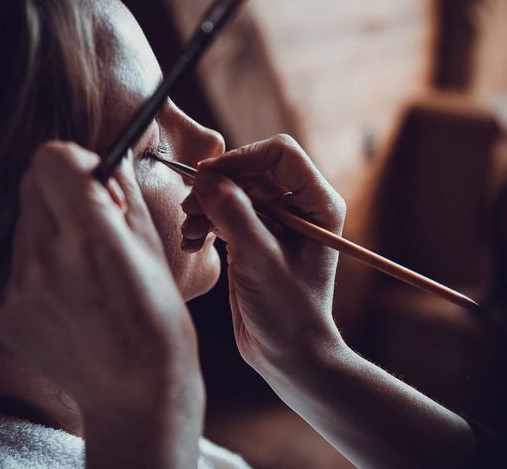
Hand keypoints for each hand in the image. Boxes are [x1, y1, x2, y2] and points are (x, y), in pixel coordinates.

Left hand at [0, 142, 201, 411]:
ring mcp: (18, 291)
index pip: (51, 158)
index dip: (76, 162)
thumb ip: (123, 193)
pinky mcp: (4, 313)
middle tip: (92, 222)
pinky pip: (14, 263)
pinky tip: (67, 292)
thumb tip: (106, 159)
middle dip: (62, 190)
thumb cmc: (158, 320)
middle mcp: (45, 260)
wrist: (136, 392)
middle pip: (31, 185)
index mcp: (91, 238)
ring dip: (49, 229)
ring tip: (82, 266)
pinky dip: (38, 264)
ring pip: (23, 224)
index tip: (93, 181)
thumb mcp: (153, 248)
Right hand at [183, 135, 345, 374]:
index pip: (279, 153)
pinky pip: (225, 214)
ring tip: (189, 232)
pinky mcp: (254, 238)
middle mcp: (298, 207)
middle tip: (189, 207)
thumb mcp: (259, 258)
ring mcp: (275, 222)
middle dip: (217, 187)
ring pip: (233, 191)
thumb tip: (205, 177)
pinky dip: (205, 223)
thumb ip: (232, 212)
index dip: (241, 158)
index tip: (209, 175)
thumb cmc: (288, 311)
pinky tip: (192, 243)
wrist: (288, 354)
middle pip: (250, 171)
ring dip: (206, 206)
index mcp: (317, 203)